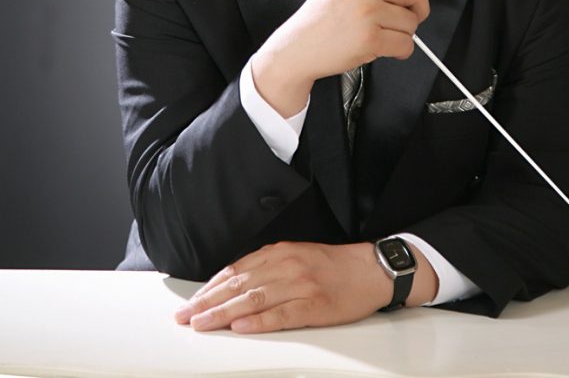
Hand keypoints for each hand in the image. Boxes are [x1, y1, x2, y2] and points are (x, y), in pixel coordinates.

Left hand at [174, 241, 391, 333]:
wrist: (371, 269)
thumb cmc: (334, 266)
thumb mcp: (297, 255)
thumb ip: (268, 267)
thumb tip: (235, 284)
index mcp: (280, 252)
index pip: (236, 271)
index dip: (211, 288)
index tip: (191, 302)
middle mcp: (287, 265)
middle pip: (239, 285)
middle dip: (208, 302)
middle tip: (186, 316)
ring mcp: (300, 285)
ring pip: (253, 300)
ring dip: (223, 313)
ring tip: (203, 324)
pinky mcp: (314, 305)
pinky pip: (281, 315)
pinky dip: (258, 322)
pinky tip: (240, 327)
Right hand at [251, 0, 429, 116]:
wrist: (298, 47)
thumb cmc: (319, 19)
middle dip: (418, 8)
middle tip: (408, 18)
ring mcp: (368, 13)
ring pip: (411, 21)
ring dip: (405, 33)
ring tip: (386, 36)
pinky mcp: (370, 39)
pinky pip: (405, 44)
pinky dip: (401, 51)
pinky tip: (387, 49)